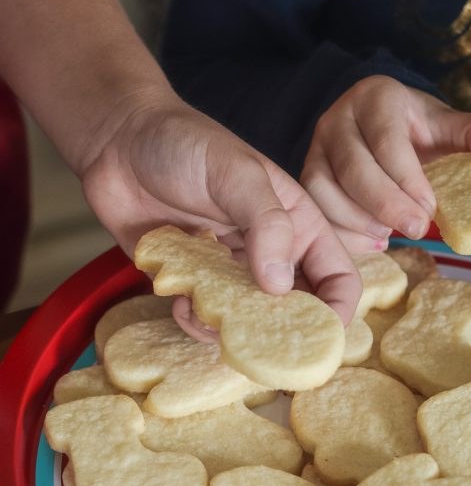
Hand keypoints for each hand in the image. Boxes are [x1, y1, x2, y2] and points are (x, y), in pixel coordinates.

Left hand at [80, 93, 361, 338]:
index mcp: (297, 226)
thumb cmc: (182, 143)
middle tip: (260, 342)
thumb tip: (280, 286)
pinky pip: (205, 322)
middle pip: (297, 311)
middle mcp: (270, 256)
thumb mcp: (236, 172)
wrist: (117, 143)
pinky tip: (180, 299)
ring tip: (209, 309)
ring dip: (232, 330)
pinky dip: (195, 322)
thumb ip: (266, 224)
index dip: (337, 310)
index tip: (320, 336)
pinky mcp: (194, 286)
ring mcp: (232, 273)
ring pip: (249, 324)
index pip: (338, 277)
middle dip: (283, 334)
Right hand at [300, 75, 470, 252]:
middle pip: (353, 169)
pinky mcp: (306, 176)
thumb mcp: (448, 126)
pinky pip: (317, 210)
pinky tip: (373, 242)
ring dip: (360, 222)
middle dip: (386, 206)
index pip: (387, 141)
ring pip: (326, 192)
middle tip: (417, 230)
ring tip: (389, 236)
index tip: (432, 209)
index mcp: (376, 99)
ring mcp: (316, 149)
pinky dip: (344, 233)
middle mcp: (337, 120)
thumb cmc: (415, 131)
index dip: (408, 180)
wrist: (373, 128)